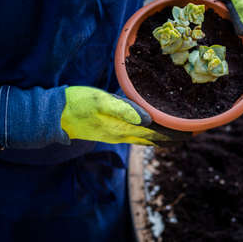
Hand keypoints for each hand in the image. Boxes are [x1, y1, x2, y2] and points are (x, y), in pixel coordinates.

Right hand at [61, 86, 182, 145]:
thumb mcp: (100, 102)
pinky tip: (148, 128)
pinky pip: (133, 134)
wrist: (53, 115)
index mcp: (121, 128)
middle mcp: (120, 134)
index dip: (172, 135)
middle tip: (187, 135)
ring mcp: (113, 133)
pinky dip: (146, 133)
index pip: (153, 134)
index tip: (189, 134)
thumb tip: (149, 119)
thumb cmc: (75, 105)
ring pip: (143, 138)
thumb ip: (124, 110)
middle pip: (151, 139)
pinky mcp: (107, 129)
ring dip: (159, 137)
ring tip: (173, 134)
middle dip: (169, 138)